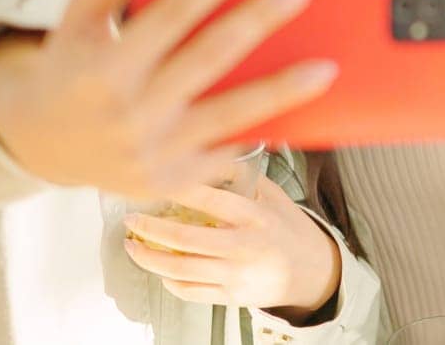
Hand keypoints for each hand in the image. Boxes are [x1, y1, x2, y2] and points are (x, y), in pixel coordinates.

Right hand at [0, 0, 335, 200]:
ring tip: (329, 68)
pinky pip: (227, 152)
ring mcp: (152, 154)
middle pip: (210, 58)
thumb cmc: (72, 64)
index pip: (170, 15)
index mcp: (105, 68)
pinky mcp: (170, 182)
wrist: (36, 141)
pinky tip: (301, 110)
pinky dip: (262, 130)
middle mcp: (130, 114)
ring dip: (283, 92)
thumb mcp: (75, 15)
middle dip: (261, 20)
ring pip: (231, 116)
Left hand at [122, 176, 340, 320]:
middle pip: (184, 239)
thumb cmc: (290, 230)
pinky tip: (159, 269)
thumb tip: (213, 149)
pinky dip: (168, 281)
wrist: (313, 272)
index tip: (152, 178)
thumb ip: (245, 176)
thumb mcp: (275, 196)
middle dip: (149, 228)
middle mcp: (244, 246)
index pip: (208, 199)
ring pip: (180, 269)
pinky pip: (190, 291)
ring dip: (148, 258)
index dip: (175, 188)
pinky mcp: (231, 296)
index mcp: (255, 216)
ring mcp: (236, 275)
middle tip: (131, 219)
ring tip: (132, 246)